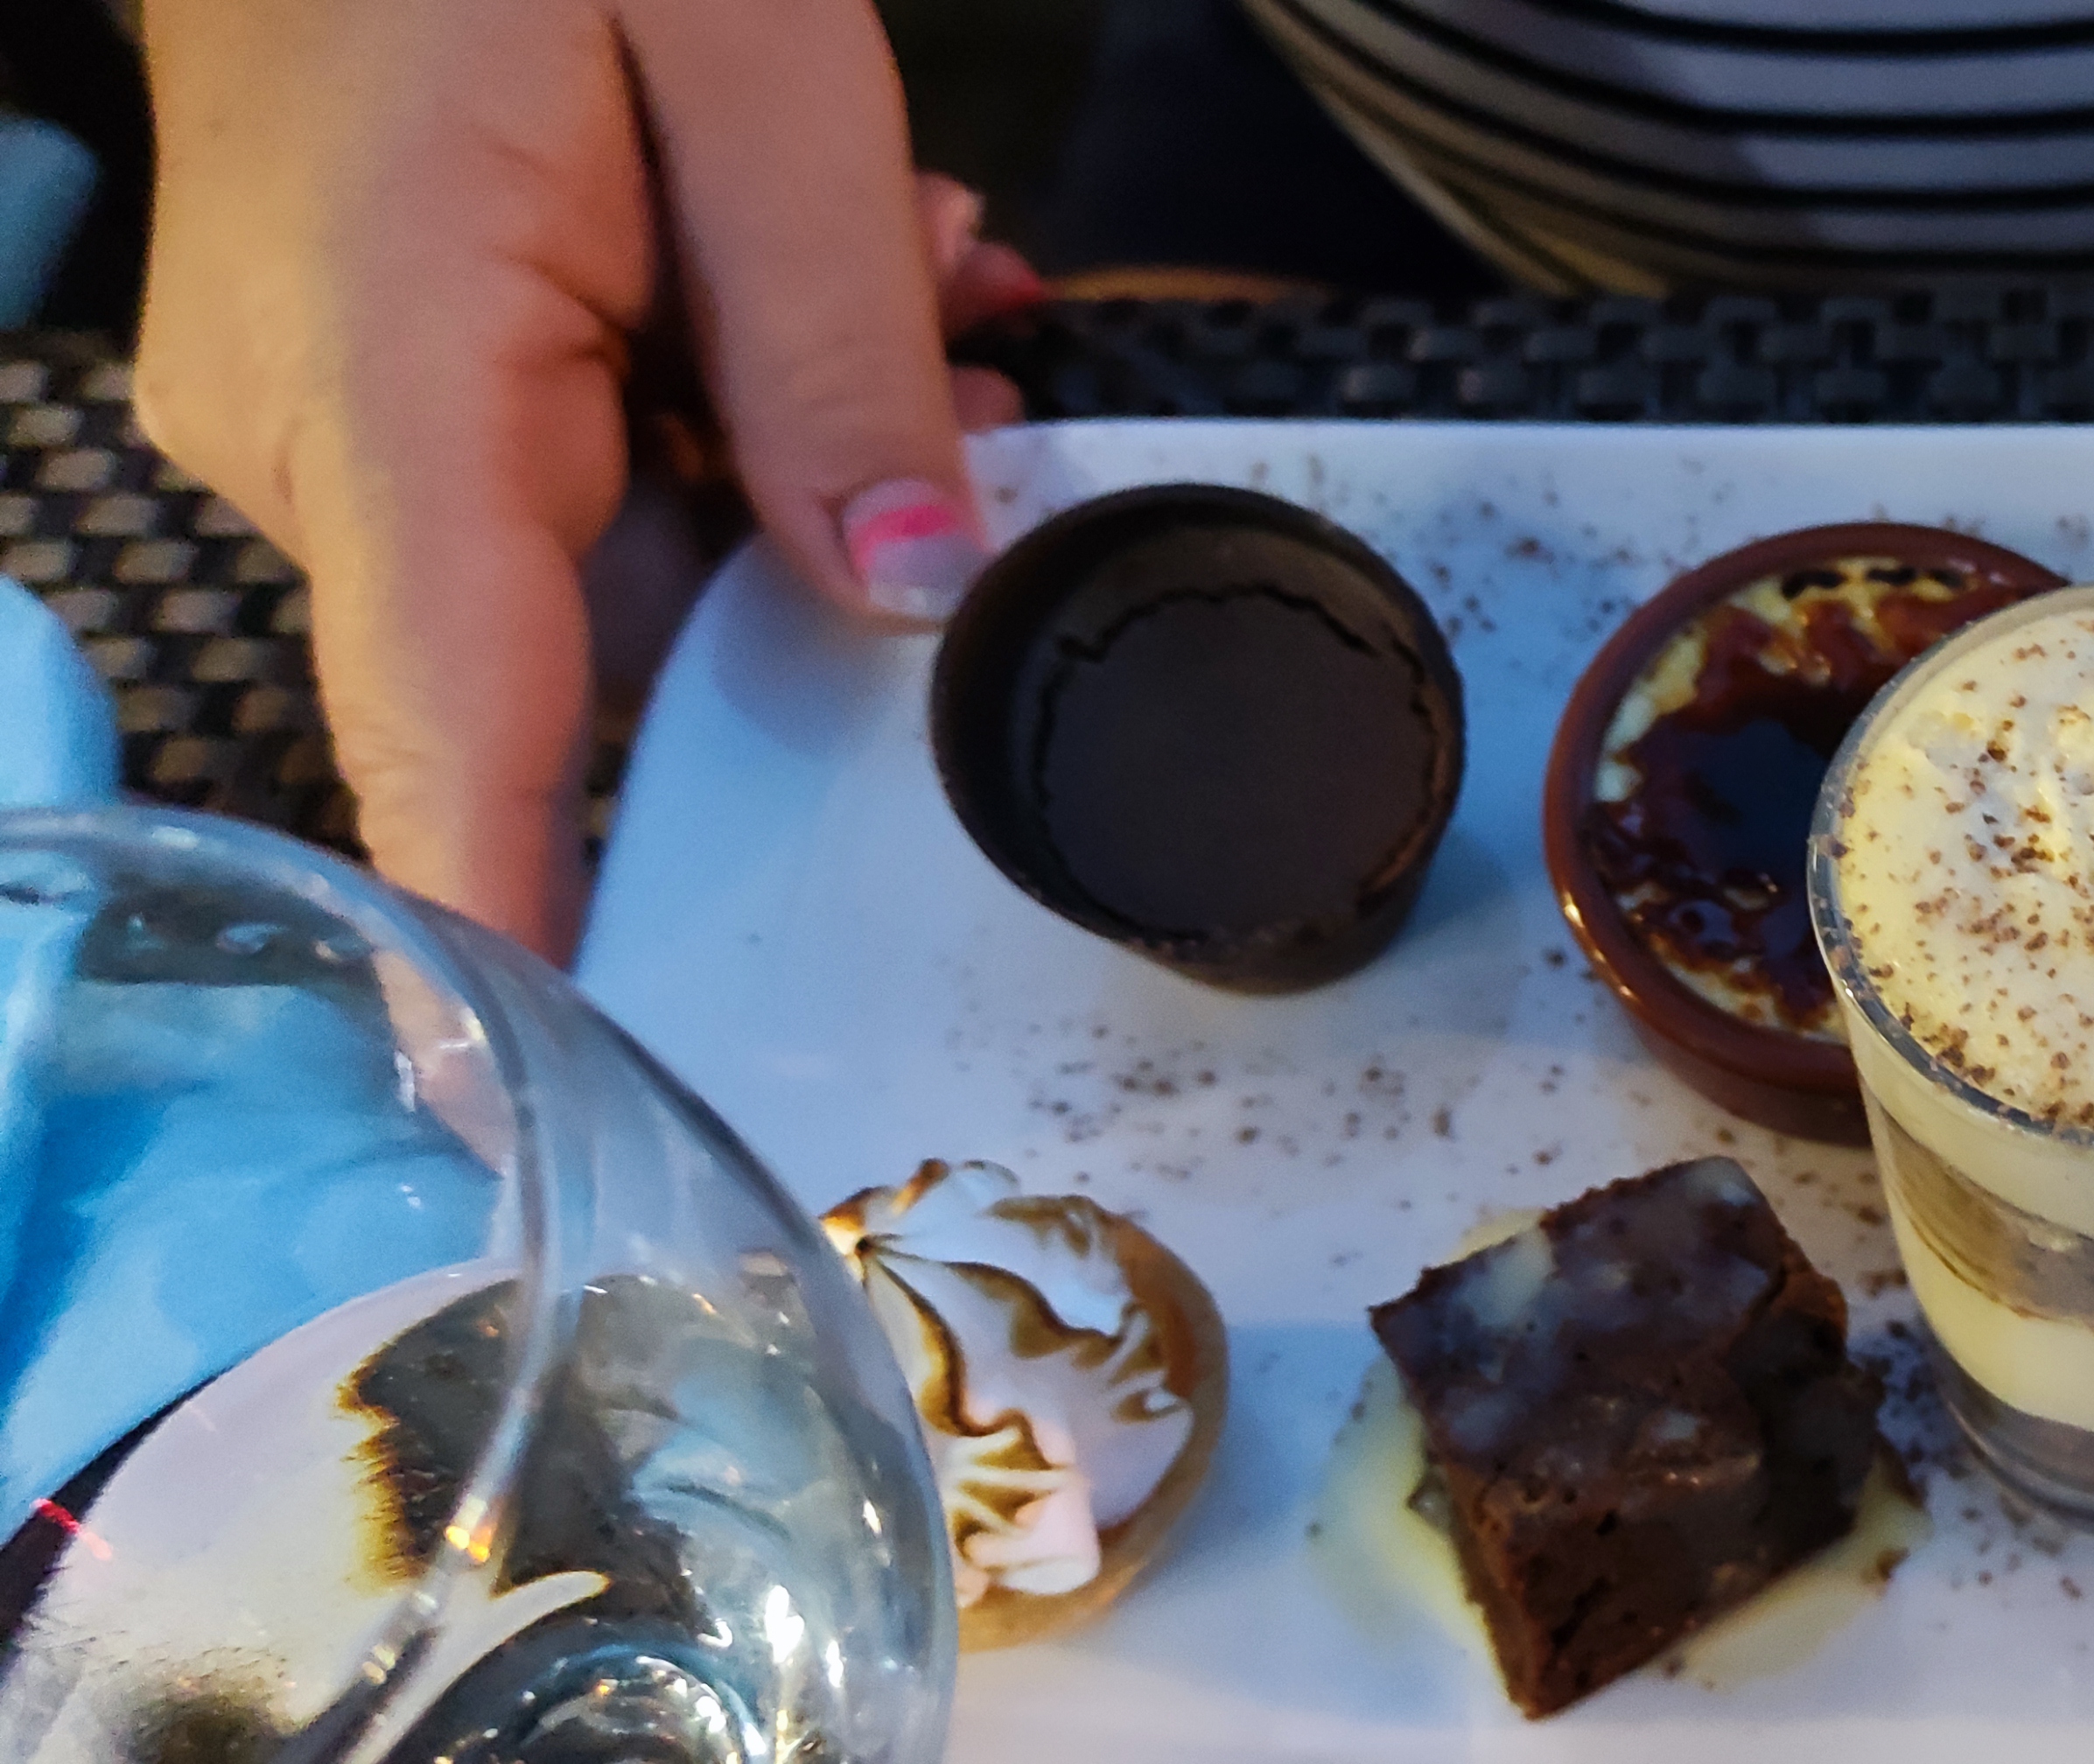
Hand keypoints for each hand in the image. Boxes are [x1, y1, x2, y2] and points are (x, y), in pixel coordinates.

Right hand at [136, 0, 1038, 957]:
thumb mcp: (751, 67)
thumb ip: (838, 348)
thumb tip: (912, 599)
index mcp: (398, 371)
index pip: (456, 722)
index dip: (516, 924)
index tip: (552, 1106)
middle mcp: (322, 439)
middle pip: (582, 645)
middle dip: (796, 557)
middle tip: (931, 340)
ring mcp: (325, 420)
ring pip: (599, 549)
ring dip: (769, 439)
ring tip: (878, 254)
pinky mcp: (362, 388)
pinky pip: (562, 473)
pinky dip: (696, 399)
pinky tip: (782, 266)